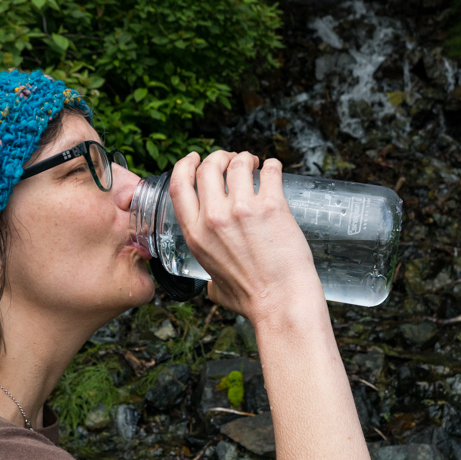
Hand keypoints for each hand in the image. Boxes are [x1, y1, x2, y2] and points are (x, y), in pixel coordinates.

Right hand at [169, 150, 322, 322]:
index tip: (194, 158)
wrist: (282, 302)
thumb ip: (210, 278)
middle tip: (231, 160)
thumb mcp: (214, 287)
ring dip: (246, 159)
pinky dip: (272, 165)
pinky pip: (270, 171)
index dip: (185, 165)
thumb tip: (212, 283)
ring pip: (238, 164)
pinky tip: (274, 169)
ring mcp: (242, 209)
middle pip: (208, 167)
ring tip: (254, 164)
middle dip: (219, 157)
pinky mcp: (272, 206)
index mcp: (195, 234)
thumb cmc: (252, 299)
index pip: (178, 185)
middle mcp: (214, 218)